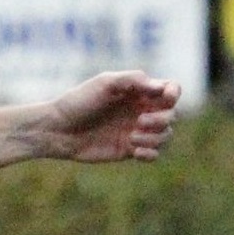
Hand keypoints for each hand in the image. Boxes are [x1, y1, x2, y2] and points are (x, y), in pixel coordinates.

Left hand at [44, 71, 179, 162]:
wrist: (59, 129)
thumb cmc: (79, 101)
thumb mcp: (104, 83)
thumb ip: (133, 80)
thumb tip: (160, 87)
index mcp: (138, 91)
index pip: (170, 90)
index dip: (174, 93)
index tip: (165, 98)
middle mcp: (141, 110)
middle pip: (171, 115)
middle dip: (161, 119)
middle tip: (139, 122)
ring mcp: (137, 131)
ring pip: (166, 136)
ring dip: (155, 138)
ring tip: (133, 137)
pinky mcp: (130, 150)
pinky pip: (154, 154)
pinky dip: (151, 153)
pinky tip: (135, 151)